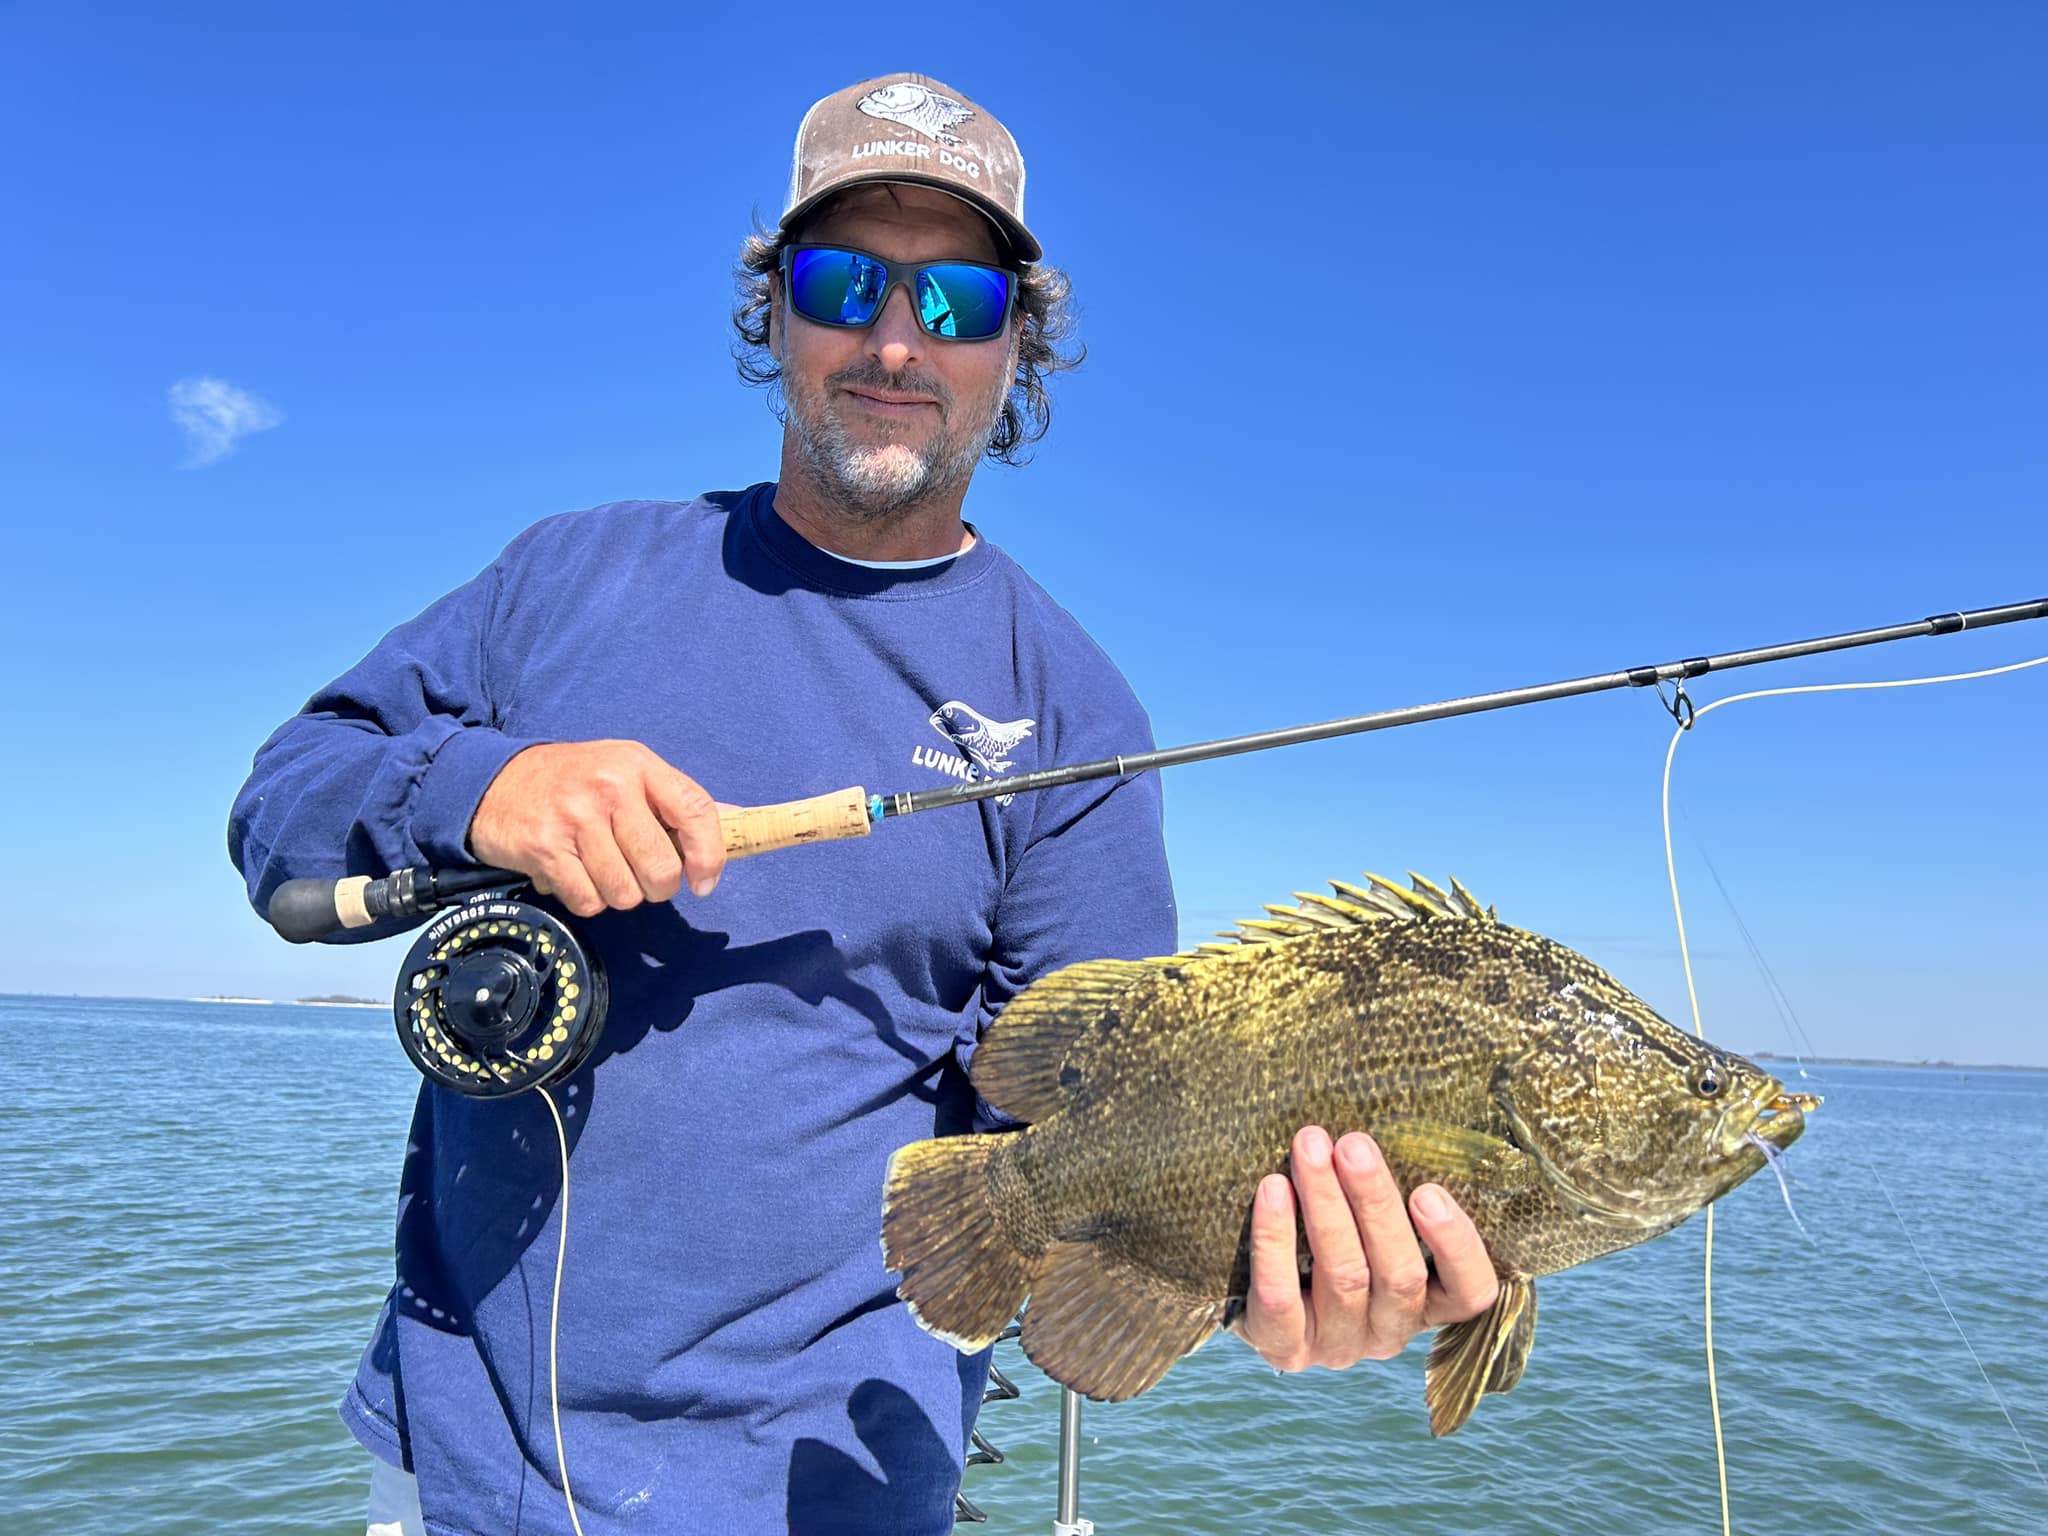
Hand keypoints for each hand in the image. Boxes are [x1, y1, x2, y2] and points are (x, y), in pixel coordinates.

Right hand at [468, 740, 726, 916]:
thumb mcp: (629, 773)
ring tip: (601, 869)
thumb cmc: (576, 781)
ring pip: (625, 892)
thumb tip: (742, 820)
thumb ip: (679, 801)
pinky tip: (574, 874)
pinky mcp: (546, 848)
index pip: (696, 811)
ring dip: (618, 894)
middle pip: (661, 868)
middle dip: (658, 887)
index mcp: (641, 766)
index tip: (705, 883)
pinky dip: (587, 899)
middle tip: (641, 876)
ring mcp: (576, 817)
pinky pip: (588, 900)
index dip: (710, 856)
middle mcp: (611, 787)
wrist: (495, 781)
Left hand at [1232, 1126, 1498, 1371]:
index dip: (1456, 1247)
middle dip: (1375, 1203)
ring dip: (1326, 1206)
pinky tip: (1272, 1189)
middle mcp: (1389, 1331)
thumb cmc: (1332, 1232)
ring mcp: (1339, 1346)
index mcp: (1428, 1304)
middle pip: (1399, 1274)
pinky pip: (1281, 1300)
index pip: (1470, 1292)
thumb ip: (1394, 1189)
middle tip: (1353, 1143)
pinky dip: (1275, 1241)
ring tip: (1310, 1148)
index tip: (1429, 1190)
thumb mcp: (1372, 1218)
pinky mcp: (1286, 1350)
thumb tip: (1398, 1114)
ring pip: (1345, 1277)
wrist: (1253, 1288)